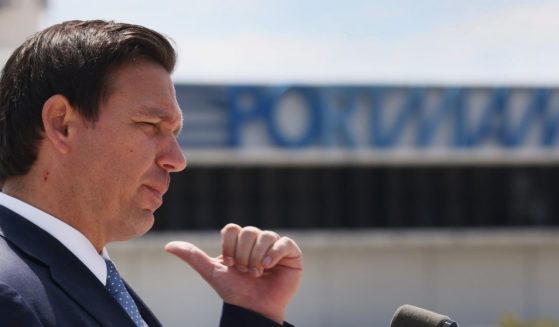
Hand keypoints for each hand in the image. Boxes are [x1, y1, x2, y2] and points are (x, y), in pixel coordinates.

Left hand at [165, 223, 302, 323]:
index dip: (229, 247)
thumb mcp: (212, 273)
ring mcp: (274, 246)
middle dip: (244, 255)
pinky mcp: (291, 254)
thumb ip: (193, 257)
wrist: (253, 309)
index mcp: (240, 242)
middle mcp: (257, 240)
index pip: (232, 229)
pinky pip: (284, 242)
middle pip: (248, 231)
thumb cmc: (234, 292)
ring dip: (257, 257)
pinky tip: (269, 267)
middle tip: (246, 272)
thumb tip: (168, 246)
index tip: (230, 264)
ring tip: (257, 273)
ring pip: (265, 235)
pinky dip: (275, 253)